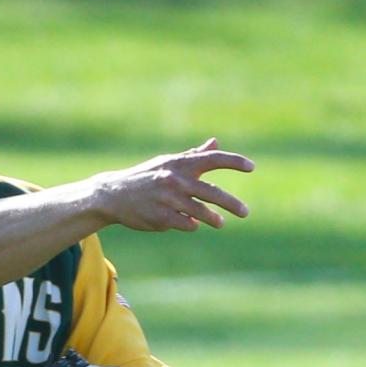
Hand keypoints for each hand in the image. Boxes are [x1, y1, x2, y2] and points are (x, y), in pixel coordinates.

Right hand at [92, 138, 253, 231]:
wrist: (114, 194)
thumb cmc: (145, 177)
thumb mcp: (168, 163)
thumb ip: (193, 156)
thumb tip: (215, 143)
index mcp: (179, 164)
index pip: (212, 159)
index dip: (234, 162)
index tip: (252, 167)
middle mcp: (176, 180)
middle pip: (212, 192)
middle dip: (232, 204)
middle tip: (246, 212)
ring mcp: (168, 199)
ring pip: (201, 212)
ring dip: (214, 218)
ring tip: (220, 222)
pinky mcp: (161, 217)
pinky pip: (186, 223)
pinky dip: (190, 224)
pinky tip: (188, 222)